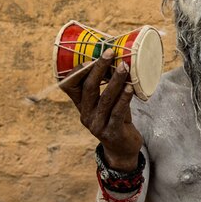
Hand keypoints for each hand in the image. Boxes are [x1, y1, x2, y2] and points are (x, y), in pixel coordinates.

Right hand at [61, 49, 142, 170]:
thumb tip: (119, 58)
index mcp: (81, 105)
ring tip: (124, 66)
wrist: (122, 149)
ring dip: (115, 81)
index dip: (78, 70)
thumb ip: (109, 86)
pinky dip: (124, 98)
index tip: (91, 55)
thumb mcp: (108, 103)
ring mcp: (97, 125)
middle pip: (88, 88)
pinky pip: (117, 112)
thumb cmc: (116, 119)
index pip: (70, 86)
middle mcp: (86, 115)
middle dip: (99, 68)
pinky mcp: (112, 132)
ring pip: (105, 99)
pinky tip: (130, 87)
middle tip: (110, 52)